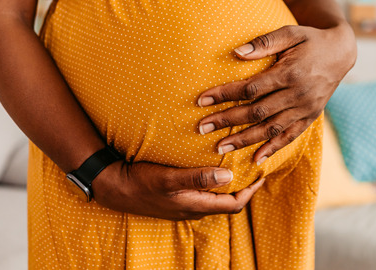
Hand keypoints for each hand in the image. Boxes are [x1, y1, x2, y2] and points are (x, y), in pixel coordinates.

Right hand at [91, 160, 265, 220]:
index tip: (262, 174)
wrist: (114, 188)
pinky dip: (213, 182)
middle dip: (243, 187)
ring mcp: (183, 205)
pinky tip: (211, 167)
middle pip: (227, 202)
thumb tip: (228, 177)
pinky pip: (202, 193)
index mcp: (196, 205)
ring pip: (215, 198)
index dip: (251, 191)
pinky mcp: (175, 198)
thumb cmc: (141, 182)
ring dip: (228, 185)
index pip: (234, 204)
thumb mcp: (169, 178)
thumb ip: (198, 178)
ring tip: (237, 166)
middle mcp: (193, 208)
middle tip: (253, 167)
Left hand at [195, 23, 356, 164]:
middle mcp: (298, 95)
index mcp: (289, 73)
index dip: (225, 95)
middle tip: (201, 128)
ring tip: (220, 147)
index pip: (250, 89)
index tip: (202, 100)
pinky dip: (273, 149)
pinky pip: (290, 137)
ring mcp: (305, 109)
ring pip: (271, 129)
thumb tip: (236, 52)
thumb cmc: (309, 40)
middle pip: (256, 112)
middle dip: (227, 121)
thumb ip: (263, 43)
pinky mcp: (310, 117)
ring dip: (244, 140)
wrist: (341, 52)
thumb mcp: (290, 33)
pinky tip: (255, 159)